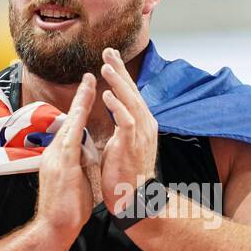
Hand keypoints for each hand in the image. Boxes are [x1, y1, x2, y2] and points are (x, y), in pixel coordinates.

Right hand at [34, 73, 95, 239]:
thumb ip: (78, 164)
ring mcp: (56, 157)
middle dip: (81, 97)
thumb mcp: (74, 180)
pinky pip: (70, 139)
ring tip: (88, 83)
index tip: (90, 89)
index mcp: (60, 155)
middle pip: (70, 118)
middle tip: (90, 75)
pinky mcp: (61, 165)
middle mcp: (55, 152)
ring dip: (79, 102)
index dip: (81, 107)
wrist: (54, 227)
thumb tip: (84, 154)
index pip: (72, 126)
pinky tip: (82, 109)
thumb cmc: (67, 208)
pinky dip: (76, 123)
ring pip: (69, 123)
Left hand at [98, 47, 158, 213]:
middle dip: (120, 70)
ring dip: (118, 83)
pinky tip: (107, 96)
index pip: (131, 93)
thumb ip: (120, 126)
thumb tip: (113, 114)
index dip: (121, 75)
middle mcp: (145, 125)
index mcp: (142, 123)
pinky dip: (117, 107)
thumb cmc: (124, 173)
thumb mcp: (121, 143)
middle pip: (132, 91)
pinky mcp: (133, 145)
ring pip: (131, 102)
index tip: (110, 59)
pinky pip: (127, 121)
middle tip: (108, 51)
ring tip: (105, 67)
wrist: (133, 198)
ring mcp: (141, 134)